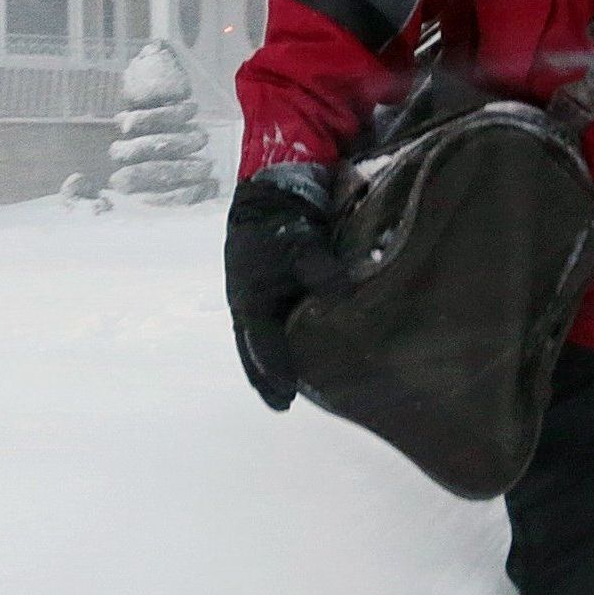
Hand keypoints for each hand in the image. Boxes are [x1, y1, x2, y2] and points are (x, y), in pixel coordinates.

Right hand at [223, 166, 346, 410]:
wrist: (274, 190)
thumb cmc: (280, 218)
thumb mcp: (297, 239)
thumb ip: (317, 267)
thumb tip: (343, 294)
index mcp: (250, 298)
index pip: (260, 344)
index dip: (272, 371)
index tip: (284, 397)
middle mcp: (253, 306)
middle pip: (257, 352)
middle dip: (269, 378)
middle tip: (284, 404)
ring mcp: (263, 301)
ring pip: (269, 342)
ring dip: (281, 365)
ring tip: (299, 391)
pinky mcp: (278, 294)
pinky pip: (283, 327)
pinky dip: (293, 344)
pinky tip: (315, 355)